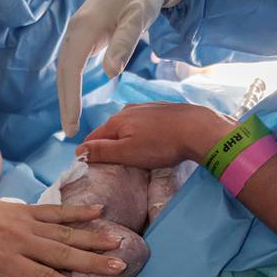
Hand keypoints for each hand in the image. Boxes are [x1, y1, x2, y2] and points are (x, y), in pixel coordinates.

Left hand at [0, 190, 125, 276]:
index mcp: (4, 260)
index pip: (42, 276)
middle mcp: (20, 240)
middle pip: (61, 253)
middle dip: (91, 261)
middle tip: (118, 267)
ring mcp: (26, 223)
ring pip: (64, 231)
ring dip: (92, 237)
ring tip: (118, 242)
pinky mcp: (29, 210)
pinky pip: (56, 210)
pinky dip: (78, 211)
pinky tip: (100, 211)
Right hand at [57, 0, 192, 137]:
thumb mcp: (138, 15)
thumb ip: (125, 42)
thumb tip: (110, 73)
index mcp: (85, 28)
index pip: (72, 69)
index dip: (70, 98)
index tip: (72, 122)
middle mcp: (74, 31)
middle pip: (63, 74)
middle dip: (64, 103)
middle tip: (69, 132)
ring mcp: (75, 34)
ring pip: (65, 71)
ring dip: (65, 97)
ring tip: (70, 123)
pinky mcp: (81, 37)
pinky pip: (71, 66)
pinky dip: (70, 86)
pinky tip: (74, 101)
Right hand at [76, 102, 234, 167]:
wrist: (198, 129)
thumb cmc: (162, 144)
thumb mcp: (127, 152)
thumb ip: (102, 151)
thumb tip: (78, 150)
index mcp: (117, 121)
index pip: (93, 138)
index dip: (89, 152)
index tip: (90, 167)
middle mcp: (129, 110)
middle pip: (110, 131)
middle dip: (108, 145)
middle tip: (112, 165)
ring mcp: (147, 108)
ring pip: (128, 126)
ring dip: (126, 139)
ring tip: (132, 155)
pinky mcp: (162, 110)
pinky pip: (144, 123)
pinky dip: (142, 134)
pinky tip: (151, 142)